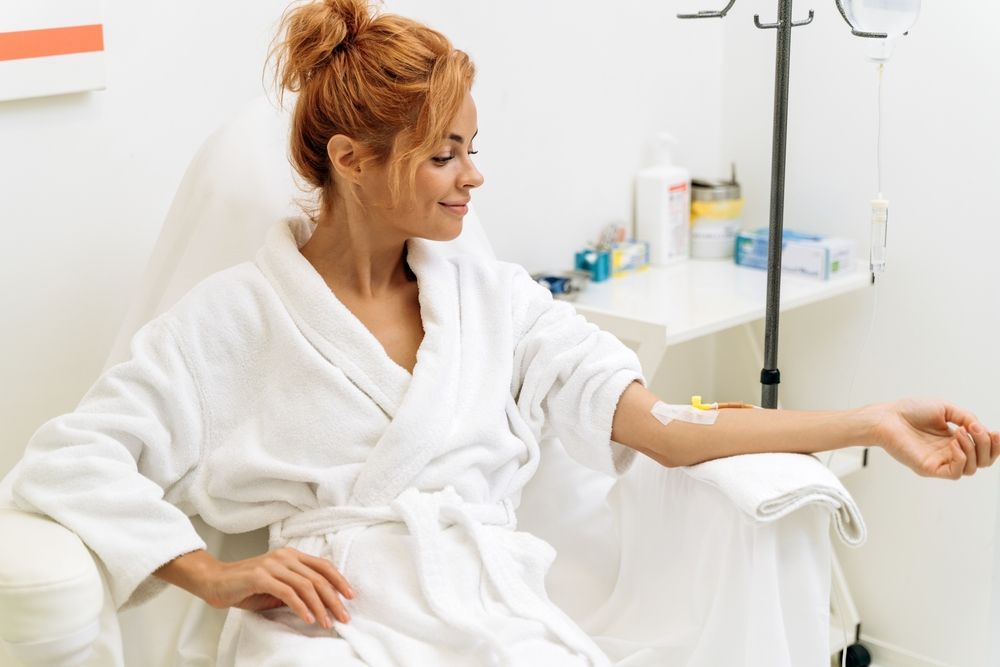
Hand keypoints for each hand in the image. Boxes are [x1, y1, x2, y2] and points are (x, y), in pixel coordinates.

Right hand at [197, 547, 354, 627]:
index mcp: (291, 555)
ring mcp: (273, 565)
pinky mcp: (261, 576)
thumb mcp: (276, 586)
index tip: (350, 596)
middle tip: (344, 616)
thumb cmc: (245, 585)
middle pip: (318, 577)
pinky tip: (308, 618)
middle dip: (334, 599)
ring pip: (306, 585)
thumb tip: (320, 603)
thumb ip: (296, 589)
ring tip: (327, 622)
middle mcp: (285, 556)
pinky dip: (301, 607)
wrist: (215, 582)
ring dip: (320, 606)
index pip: (323, 566)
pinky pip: (288, 592)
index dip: (339, 580)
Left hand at [872, 399, 999, 478]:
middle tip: (978, 430)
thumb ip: (966, 417)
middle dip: (988, 446)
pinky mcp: (930, 468)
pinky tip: (954, 443)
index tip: (996, 432)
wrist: (886, 417)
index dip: (995, 444)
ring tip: (960, 433)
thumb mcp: (945, 409)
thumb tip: (980, 429)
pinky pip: (956, 473)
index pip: (983, 450)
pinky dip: (962, 458)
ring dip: (974, 449)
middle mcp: (949, 452)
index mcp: (954, 439)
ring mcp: (940, 462)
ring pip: (973, 468)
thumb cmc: (910, 411)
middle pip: (983, 461)